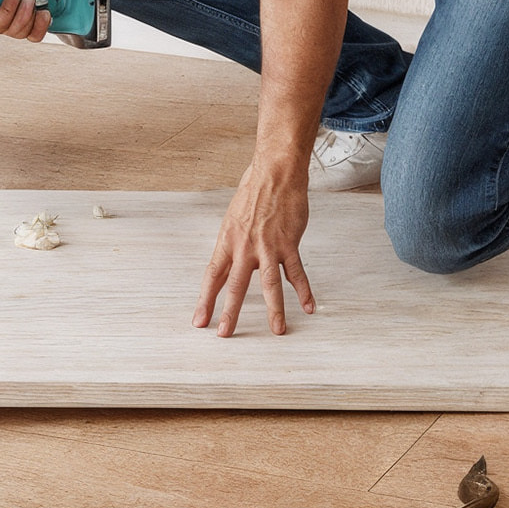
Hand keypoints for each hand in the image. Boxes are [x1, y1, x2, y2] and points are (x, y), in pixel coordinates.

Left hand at [194, 154, 315, 335]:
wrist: (275, 173)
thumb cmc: (254, 192)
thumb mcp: (235, 218)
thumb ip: (235, 243)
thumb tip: (234, 261)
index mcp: (228, 240)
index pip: (212, 275)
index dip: (205, 299)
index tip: (199, 320)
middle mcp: (244, 246)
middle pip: (234, 285)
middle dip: (229, 313)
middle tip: (224, 334)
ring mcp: (267, 245)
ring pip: (268, 284)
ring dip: (274, 310)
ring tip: (277, 330)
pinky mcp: (288, 243)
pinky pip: (296, 272)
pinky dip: (304, 290)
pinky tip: (309, 306)